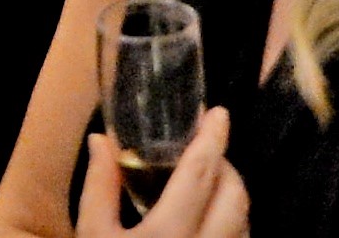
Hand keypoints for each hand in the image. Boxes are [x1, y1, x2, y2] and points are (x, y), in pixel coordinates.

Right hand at [75, 110, 244, 237]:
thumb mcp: (93, 235)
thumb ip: (99, 186)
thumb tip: (101, 140)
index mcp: (170, 232)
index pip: (202, 173)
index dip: (213, 138)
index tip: (218, 113)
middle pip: (236, 195)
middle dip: (226, 165)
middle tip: (205, 149)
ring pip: (245, 222)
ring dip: (232, 195)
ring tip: (207, 182)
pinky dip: (233, 223)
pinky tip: (210, 220)